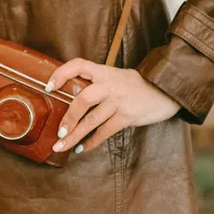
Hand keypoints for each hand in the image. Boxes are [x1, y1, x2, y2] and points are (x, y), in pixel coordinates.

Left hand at [45, 59, 180, 153]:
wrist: (164, 91)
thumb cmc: (132, 86)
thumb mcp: (113, 77)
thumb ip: (94, 82)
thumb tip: (64, 95)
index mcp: (103, 72)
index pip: (78, 65)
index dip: (61, 73)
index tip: (48, 87)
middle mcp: (109, 85)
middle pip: (83, 100)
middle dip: (68, 118)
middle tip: (58, 132)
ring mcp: (118, 101)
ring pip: (92, 121)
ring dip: (75, 136)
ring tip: (61, 146)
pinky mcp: (127, 116)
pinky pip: (105, 132)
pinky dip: (92, 142)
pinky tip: (81, 149)